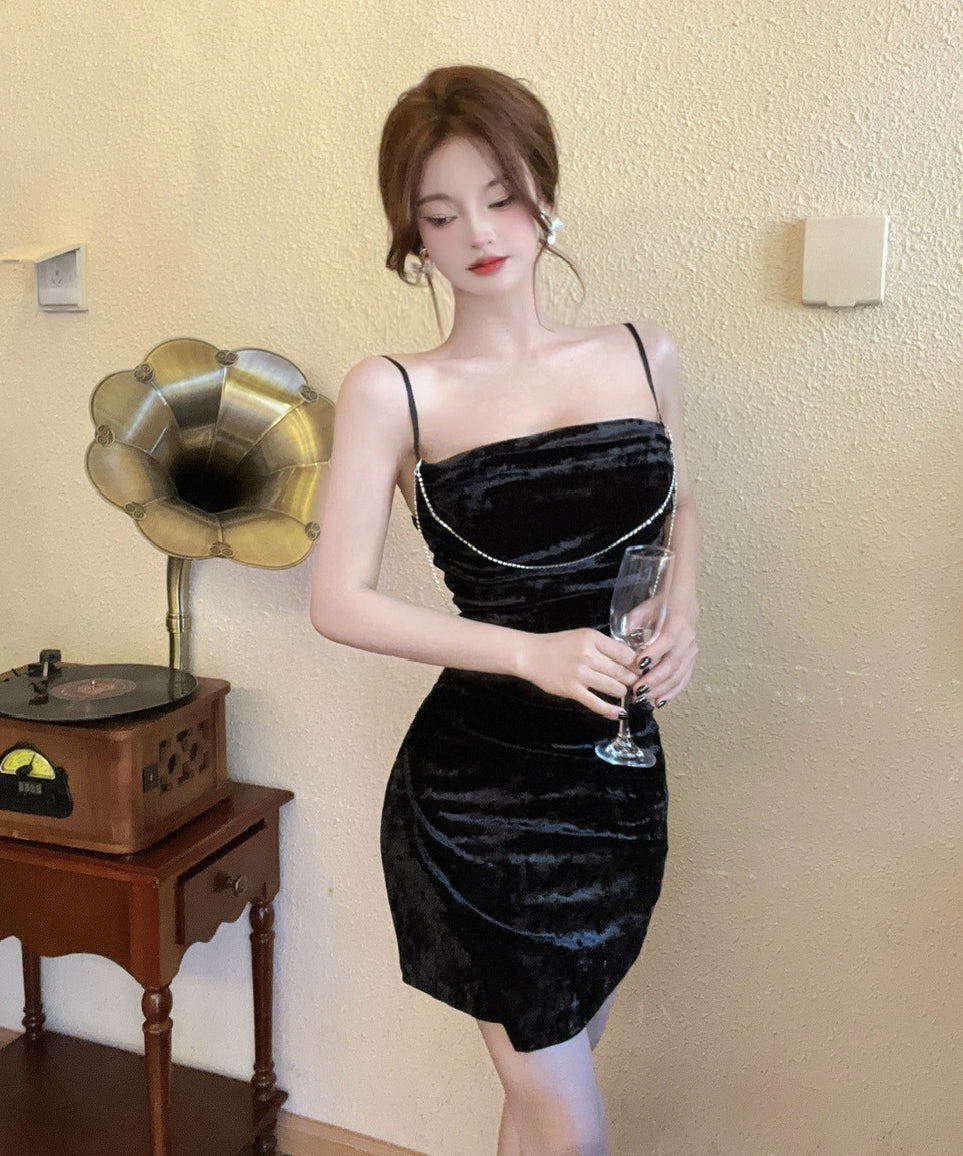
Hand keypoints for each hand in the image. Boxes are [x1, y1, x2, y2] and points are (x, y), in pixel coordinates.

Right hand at [515, 628, 638, 717]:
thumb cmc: (557, 645)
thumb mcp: (582, 637)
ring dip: (622, 692)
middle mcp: (588, 655)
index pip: (625, 652)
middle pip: (622, 671)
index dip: (636, 664)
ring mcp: (580, 673)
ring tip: (623, 693)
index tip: (641, 669)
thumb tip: (629, 660)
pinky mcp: (572, 690)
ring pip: (613, 687)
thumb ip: (604, 646)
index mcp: (592, 638)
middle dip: (632, 680)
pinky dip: (610, 710)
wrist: (530, 655)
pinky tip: (619, 713)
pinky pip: (596, 703)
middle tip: (637, 685)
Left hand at [632, 608, 697, 707]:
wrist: (684, 605)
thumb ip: (636, 618)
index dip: (654, 653)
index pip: (667, 640)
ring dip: (661, 689)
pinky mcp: (690, 660)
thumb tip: (625, 629)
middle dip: (654, 679)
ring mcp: (690, 651)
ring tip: (644, 699)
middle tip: (637, 690)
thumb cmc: (663, 605)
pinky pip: (683, 679)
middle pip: (672, 663)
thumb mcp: (648, 606)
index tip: (638, 665)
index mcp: (678, 623)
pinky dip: (672, 692)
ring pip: (678, 675)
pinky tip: (660, 701)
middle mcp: (687, 639)